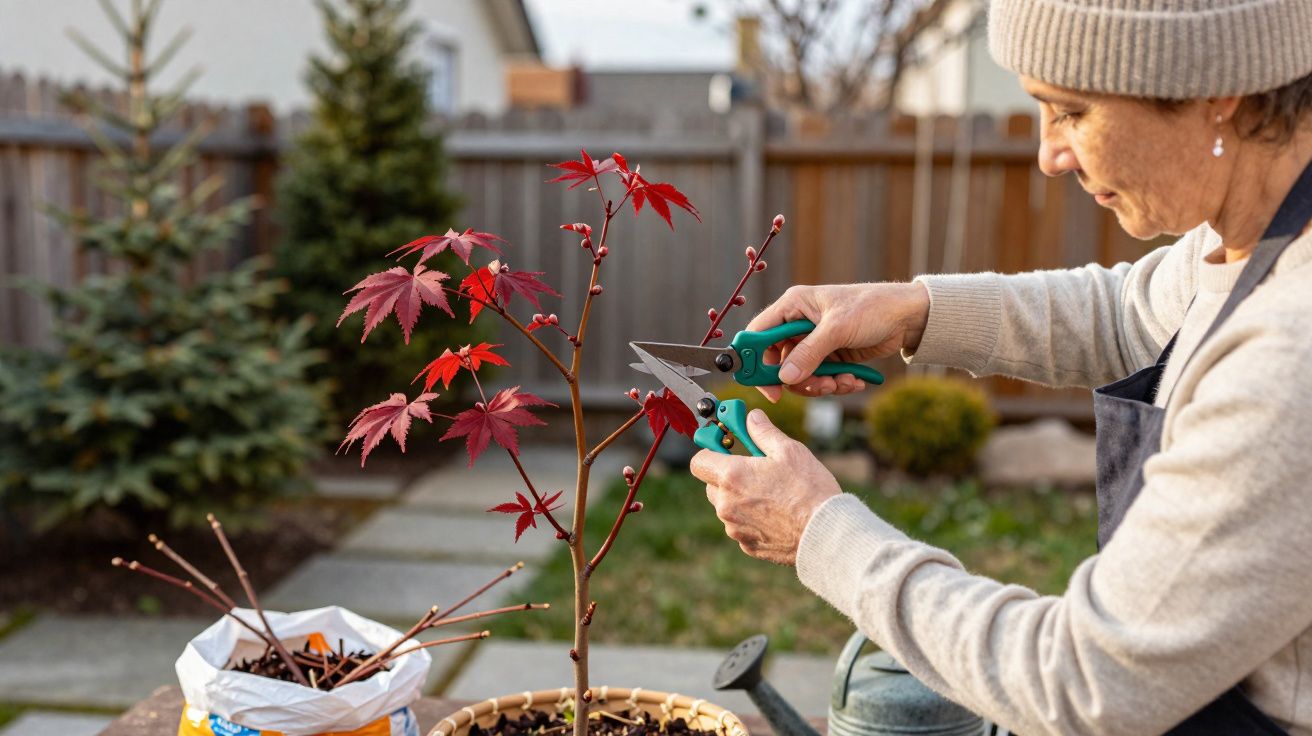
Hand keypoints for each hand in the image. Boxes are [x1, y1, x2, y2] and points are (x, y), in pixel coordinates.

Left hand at [689, 409, 839, 564]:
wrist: (825, 534)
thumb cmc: (809, 489)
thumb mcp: (788, 450)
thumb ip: (763, 431)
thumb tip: (751, 417)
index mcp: (731, 476)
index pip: (699, 461)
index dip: (710, 451)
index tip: (724, 446)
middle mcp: (726, 504)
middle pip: (712, 485)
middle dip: (727, 475)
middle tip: (754, 469)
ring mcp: (735, 528)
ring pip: (727, 507)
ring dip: (740, 498)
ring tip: (772, 494)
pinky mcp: (747, 545)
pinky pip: (741, 526)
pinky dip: (752, 519)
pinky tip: (777, 514)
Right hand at [746, 282, 929, 401]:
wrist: (907, 317)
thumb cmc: (872, 308)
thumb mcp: (838, 328)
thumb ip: (809, 353)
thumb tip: (785, 378)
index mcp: (793, 306)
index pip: (759, 334)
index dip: (755, 360)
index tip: (766, 385)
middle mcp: (798, 324)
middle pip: (778, 362)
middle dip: (798, 380)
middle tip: (818, 386)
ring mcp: (814, 342)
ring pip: (800, 375)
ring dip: (820, 385)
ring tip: (842, 382)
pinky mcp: (829, 357)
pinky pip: (820, 379)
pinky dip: (835, 384)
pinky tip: (854, 379)